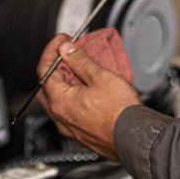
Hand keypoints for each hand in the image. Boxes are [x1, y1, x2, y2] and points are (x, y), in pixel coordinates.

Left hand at [35, 34, 139, 159]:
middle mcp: (60, 117)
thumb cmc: (120, 112)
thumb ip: (80, 61)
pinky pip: (68, 113)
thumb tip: (66, 50)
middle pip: (45, 86)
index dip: (52, 50)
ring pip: (56, 101)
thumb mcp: (100, 77)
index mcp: (60, 101)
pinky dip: (71, 98)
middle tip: (66, 54)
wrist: (135, 138)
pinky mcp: (80, 135)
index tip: (62, 40)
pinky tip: (85, 91)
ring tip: (78, 70)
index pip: (44, 70)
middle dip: (53, 67)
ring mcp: (69, 128)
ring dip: (63, 84)